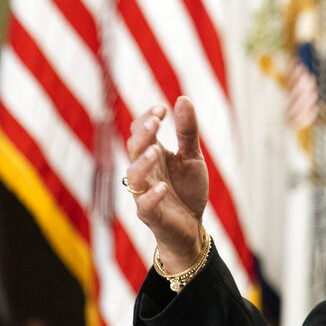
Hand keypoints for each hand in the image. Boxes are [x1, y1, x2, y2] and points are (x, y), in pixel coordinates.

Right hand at [125, 96, 208, 272]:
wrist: (192, 227)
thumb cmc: (187, 190)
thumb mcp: (192, 157)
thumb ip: (187, 131)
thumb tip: (182, 98)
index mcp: (152, 155)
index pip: (141, 132)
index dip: (147, 119)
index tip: (162, 108)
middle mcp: (144, 172)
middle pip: (134, 149)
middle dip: (143, 135)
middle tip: (155, 122)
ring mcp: (144, 193)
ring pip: (134, 176)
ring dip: (143, 162)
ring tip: (156, 150)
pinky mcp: (150, 215)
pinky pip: (144, 205)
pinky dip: (151, 196)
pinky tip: (162, 186)